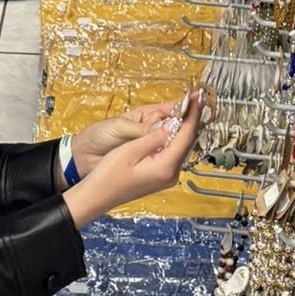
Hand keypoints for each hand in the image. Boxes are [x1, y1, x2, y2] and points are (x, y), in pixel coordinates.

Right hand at [62, 89, 207, 226]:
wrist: (97, 197)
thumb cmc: (107, 177)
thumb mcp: (129, 151)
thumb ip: (153, 137)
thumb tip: (173, 123)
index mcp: (166, 168)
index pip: (186, 135)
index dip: (192, 113)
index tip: (197, 97)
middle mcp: (172, 175)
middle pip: (187, 142)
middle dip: (192, 118)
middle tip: (196, 98)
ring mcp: (167, 177)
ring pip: (181, 147)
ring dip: (184, 127)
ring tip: (188, 107)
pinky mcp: (161, 176)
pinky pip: (173, 153)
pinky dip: (175, 137)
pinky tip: (175, 126)